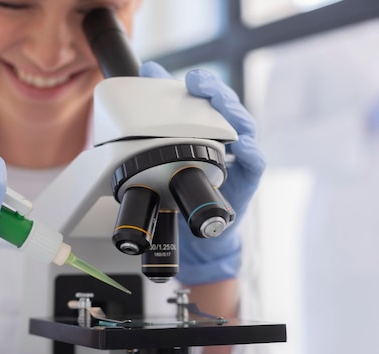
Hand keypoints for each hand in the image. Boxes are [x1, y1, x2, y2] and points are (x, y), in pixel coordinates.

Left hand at [140, 61, 264, 284]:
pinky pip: (255, 163)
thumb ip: (164, 112)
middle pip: (229, 109)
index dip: (203, 84)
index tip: (188, 76)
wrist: (199, 231)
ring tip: (218, 103)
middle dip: (214, 91)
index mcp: (212, 129)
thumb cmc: (188, 185)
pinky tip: (241, 145)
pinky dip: (250, 152)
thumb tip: (148, 72)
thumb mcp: (173, 148)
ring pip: (245, 128)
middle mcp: (229, 139)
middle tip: (197, 82)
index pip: (212, 100)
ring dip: (232, 113)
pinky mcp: (247, 180)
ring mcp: (240, 159)